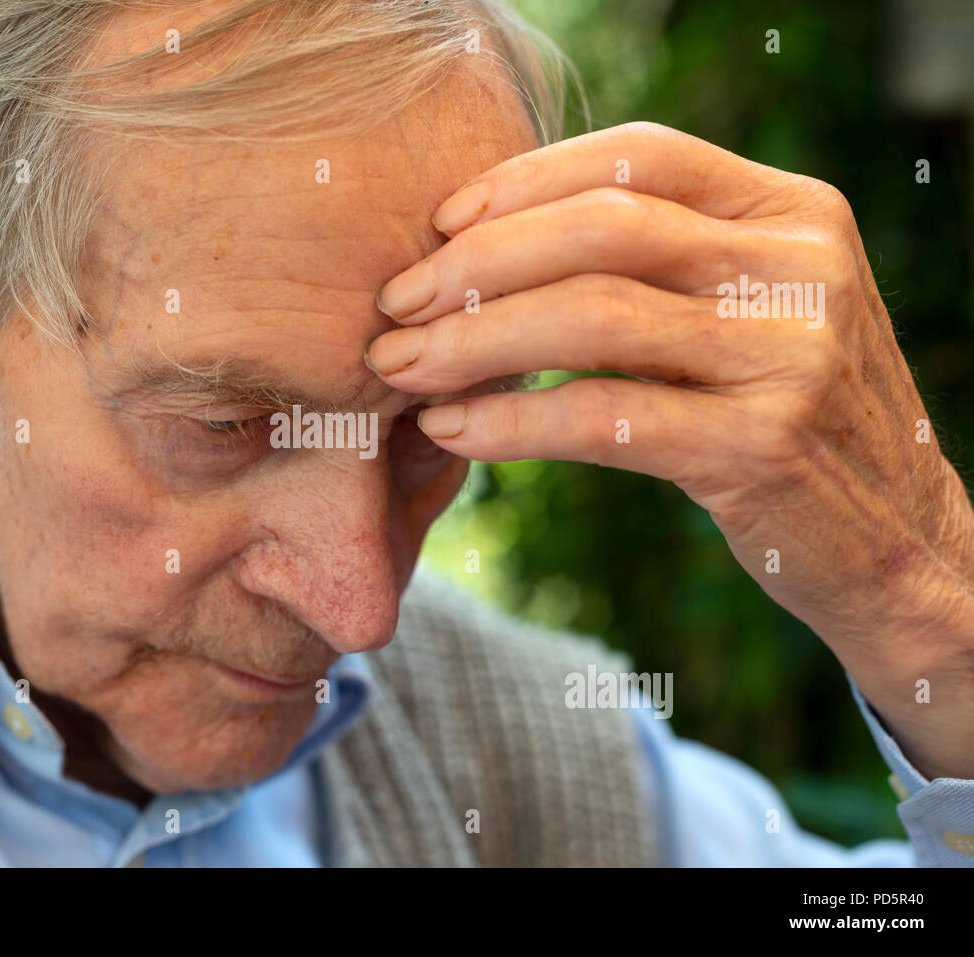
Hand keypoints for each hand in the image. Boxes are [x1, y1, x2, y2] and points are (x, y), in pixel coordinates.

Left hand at [366, 122, 973, 779]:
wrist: (896, 540)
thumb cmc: (787, 414)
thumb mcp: (749, 311)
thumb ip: (661, 265)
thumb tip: (489, 245)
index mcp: (792, 211)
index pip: (637, 159)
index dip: (524, 181)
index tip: (440, 224)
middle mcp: (800, 266)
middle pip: (602, 228)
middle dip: (474, 265)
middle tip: (394, 306)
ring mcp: (788, 355)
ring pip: (592, 317)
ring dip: (472, 342)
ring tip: (399, 370)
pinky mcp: (761, 446)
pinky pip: (602, 417)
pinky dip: (511, 420)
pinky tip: (452, 428)